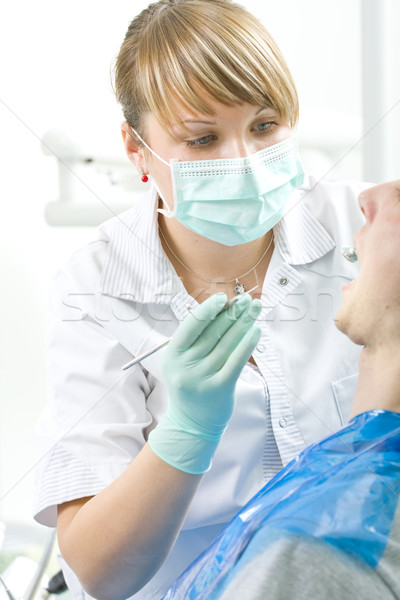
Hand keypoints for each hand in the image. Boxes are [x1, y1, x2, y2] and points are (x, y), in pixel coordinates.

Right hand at [149, 293, 261, 473]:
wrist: (192, 423)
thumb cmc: (191, 384)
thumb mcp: (183, 361)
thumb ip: (197, 338)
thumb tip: (223, 309)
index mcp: (173, 354)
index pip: (192, 325)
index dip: (209, 308)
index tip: (224, 298)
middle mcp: (186, 365)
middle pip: (213, 331)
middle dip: (232, 312)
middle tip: (247, 299)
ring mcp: (203, 377)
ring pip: (228, 343)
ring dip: (244, 322)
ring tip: (255, 308)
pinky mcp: (221, 388)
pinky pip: (237, 361)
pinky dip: (248, 343)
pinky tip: (256, 330)